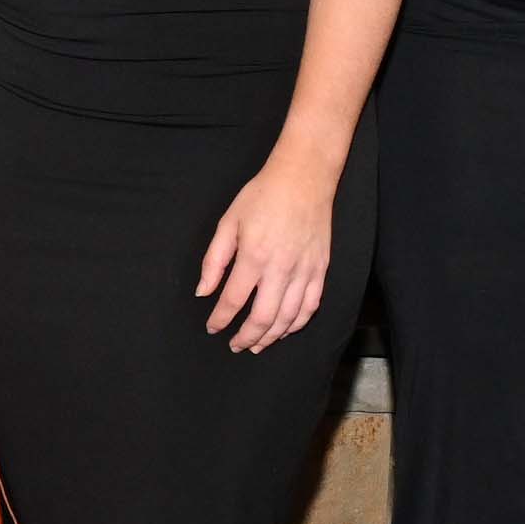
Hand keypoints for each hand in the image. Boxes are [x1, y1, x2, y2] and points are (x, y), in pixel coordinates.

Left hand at [195, 146, 340, 355]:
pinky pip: (311, 306)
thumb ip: (214, 260)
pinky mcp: (321, 269)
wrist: (303, 178)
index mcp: (254, 256)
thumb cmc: (262, 196)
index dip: (220, 319)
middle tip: (235, 345)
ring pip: (288, 318)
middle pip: (263, 317)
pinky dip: (297, 323)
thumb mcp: (229, 222)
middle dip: (246, 337)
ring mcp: (304, 270)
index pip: (233, 300)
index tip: (213, 328)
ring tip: (257, 345)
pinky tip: (285, 329)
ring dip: (271, 336)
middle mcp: (281, 268)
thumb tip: (203, 292)